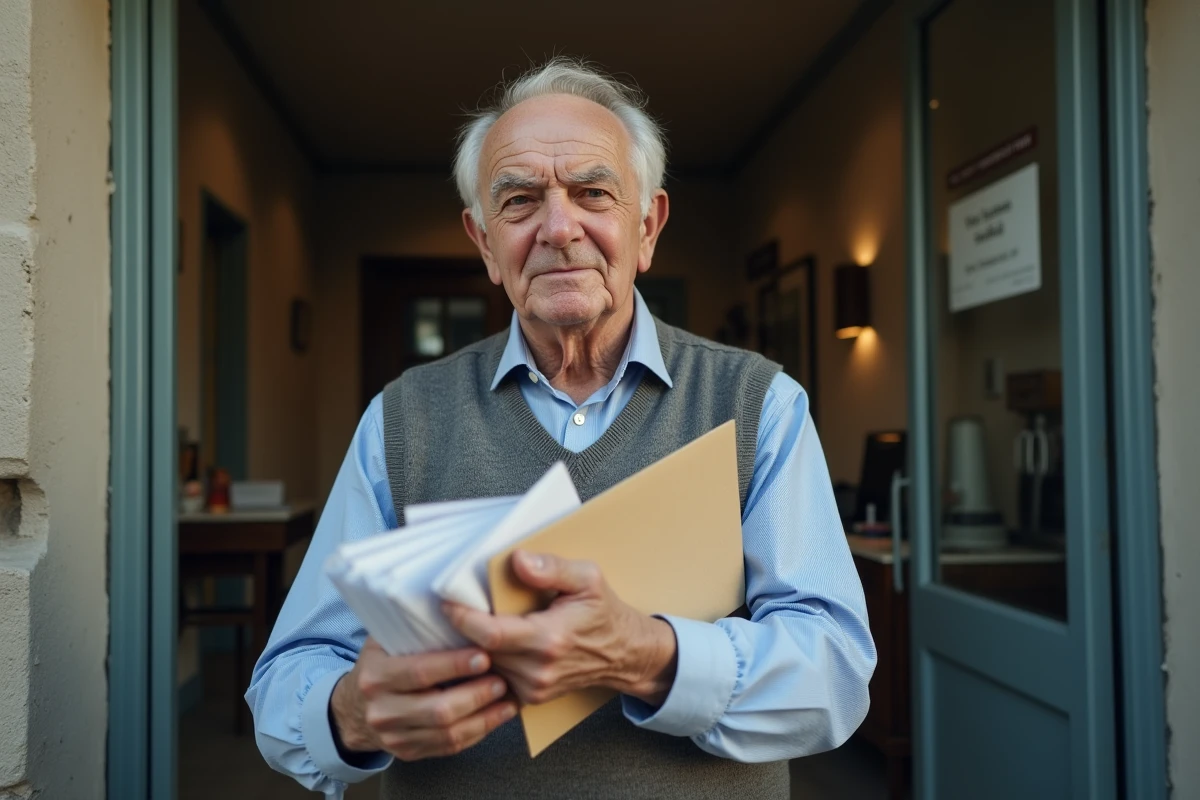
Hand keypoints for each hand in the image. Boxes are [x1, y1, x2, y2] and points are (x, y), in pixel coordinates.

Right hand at [330, 638, 516, 761]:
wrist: (353, 709)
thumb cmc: (381, 664)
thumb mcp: (385, 641)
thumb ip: (413, 629)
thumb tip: (458, 607)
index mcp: (376, 675)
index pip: (420, 672)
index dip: (454, 665)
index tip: (484, 656)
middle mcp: (382, 710)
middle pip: (438, 710)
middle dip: (476, 695)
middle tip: (502, 680)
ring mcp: (393, 736)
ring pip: (447, 734)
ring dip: (484, 718)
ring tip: (508, 701)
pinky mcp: (408, 753)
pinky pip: (448, 747)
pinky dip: (477, 732)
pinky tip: (496, 718)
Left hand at [443, 550, 677, 706]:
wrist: (625, 654)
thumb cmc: (605, 614)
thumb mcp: (588, 579)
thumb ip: (552, 568)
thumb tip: (518, 561)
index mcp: (550, 638)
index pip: (491, 634)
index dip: (463, 618)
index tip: (448, 602)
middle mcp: (539, 669)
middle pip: (482, 650)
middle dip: (465, 630)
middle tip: (452, 608)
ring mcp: (535, 688)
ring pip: (486, 667)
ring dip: (474, 647)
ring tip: (471, 624)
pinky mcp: (531, 697)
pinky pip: (497, 678)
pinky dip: (488, 661)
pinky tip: (488, 644)